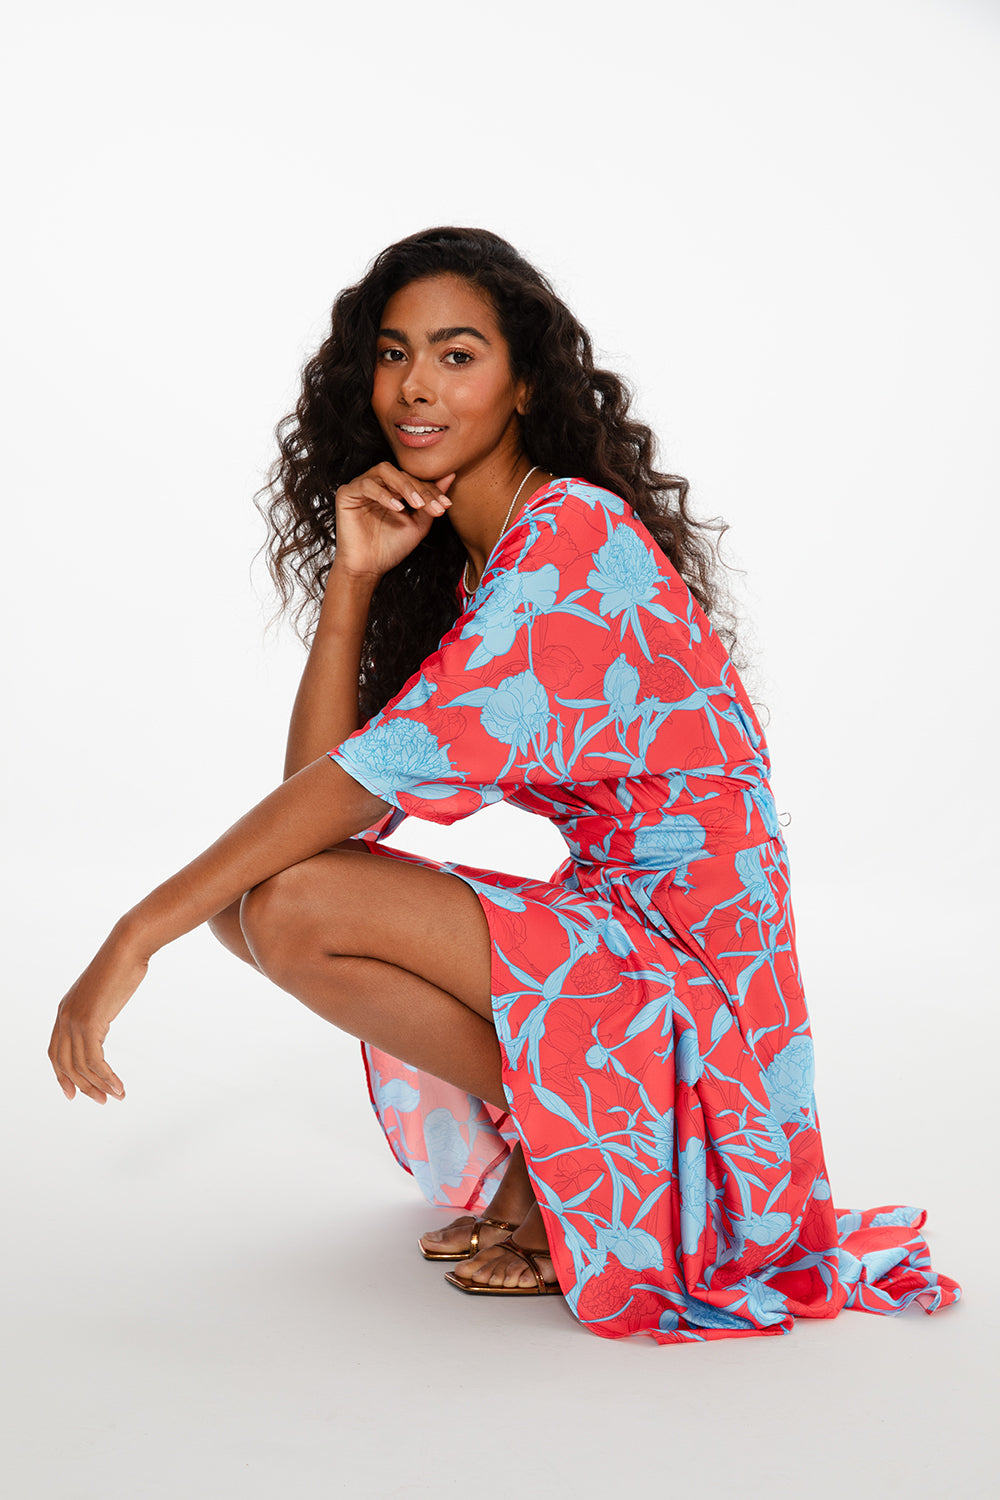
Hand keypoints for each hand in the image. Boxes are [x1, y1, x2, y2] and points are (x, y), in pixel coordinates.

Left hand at [48, 926, 147, 1102]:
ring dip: (99, 1085)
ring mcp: (75, 1020)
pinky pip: (95, 1060)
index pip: (55, 1053)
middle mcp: (64, 1017)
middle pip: (66, 1064)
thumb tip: (100, 1022)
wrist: (127, 948)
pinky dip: (107, 1077)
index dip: (62, 1076)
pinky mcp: (90, 1022)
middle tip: (101, 1100)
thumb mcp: (102, 993)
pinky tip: (119, 1085)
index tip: (74, 1093)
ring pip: (82, 1066)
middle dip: (83, 1086)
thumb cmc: (121, 965)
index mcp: (64, 1011)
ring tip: (116, 1095)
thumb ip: (96, 1010)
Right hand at [330, 463, 455, 580]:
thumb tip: (449, 476)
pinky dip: (383, 494)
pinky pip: (366, 485)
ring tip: (417, 504)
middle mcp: (377, 484)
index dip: (431, 490)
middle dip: (420, 489)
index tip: (446, 505)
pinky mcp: (347, 493)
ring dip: (404, 486)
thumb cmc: (392, 547)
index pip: (414, 480)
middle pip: (401, 473)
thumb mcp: (418, 523)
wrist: (369, 568)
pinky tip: (397, 508)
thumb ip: (430, 500)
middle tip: (432, 506)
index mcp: (392, 489)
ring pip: (384, 471)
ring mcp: (361, 487)